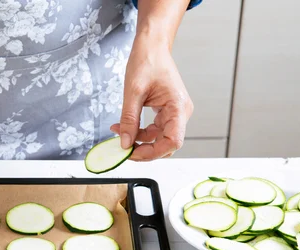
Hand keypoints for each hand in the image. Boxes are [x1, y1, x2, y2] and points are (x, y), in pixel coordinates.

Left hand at [111, 37, 192, 159]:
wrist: (151, 46)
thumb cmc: (146, 62)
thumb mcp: (132, 92)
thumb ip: (129, 120)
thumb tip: (124, 143)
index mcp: (178, 107)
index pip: (173, 141)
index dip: (153, 152)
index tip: (132, 153)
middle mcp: (181, 112)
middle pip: (167, 144)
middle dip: (145, 150)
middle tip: (123, 149)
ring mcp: (175, 113)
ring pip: (159, 139)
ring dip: (139, 141)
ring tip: (118, 134)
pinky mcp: (167, 112)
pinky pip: (155, 130)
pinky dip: (140, 133)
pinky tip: (124, 128)